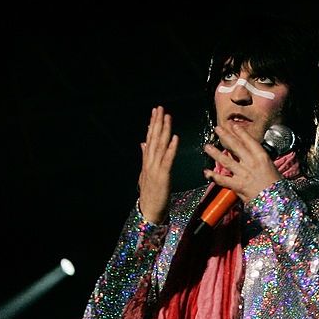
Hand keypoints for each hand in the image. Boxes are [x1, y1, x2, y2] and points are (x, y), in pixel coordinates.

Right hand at [137, 106, 178, 223]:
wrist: (149, 210)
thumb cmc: (150, 193)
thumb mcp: (145, 172)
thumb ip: (145, 157)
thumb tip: (143, 143)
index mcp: (147, 160)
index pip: (149, 138)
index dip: (152, 124)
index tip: (155, 112)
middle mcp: (150, 162)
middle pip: (154, 138)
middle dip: (157, 122)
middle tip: (160, 108)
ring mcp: (155, 168)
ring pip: (160, 145)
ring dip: (164, 130)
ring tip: (167, 117)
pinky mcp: (163, 176)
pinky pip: (168, 159)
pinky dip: (171, 148)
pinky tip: (175, 137)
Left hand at [203, 122, 282, 212]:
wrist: (277, 201)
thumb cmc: (278, 186)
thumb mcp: (272, 169)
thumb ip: (261, 163)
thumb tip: (253, 158)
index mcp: (262, 157)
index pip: (249, 141)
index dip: (240, 132)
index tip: (233, 125)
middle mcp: (251, 163)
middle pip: (235, 146)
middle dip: (225, 136)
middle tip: (218, 129)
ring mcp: (243, 173)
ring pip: (226, 160)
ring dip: (215, 153)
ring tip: (207, 147)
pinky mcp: (238, 185)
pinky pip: (223, 179)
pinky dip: (213, 176)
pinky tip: (206, 172)